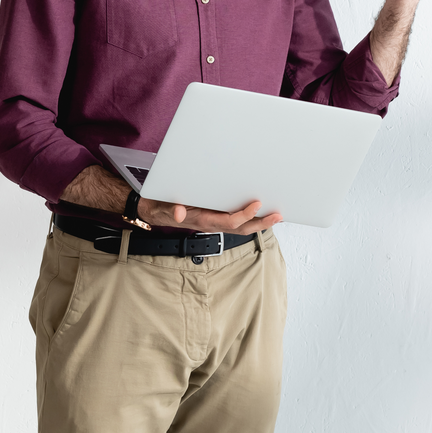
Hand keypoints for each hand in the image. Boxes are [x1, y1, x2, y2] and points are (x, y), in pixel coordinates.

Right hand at [138, 197, 282, 234]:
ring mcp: (213, 222)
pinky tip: (261, 214)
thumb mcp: (163, 205)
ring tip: (275, 215)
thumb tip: (178, 212)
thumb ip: (171, 208)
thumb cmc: (161, 205)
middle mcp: (210, 223)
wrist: (154, 209)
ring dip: (259, 223)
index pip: (228, 221)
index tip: (256, 204)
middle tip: (277, 215)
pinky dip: (250, 219)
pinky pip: (235, 222)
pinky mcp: (214, 218)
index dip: (243, 215)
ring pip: (240, 227)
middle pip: (240, 228)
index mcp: (202, 220)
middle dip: (260, 223)